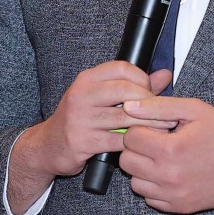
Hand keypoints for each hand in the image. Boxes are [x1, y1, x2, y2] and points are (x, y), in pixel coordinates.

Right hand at [6, 62, 172, 212]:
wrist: (48, 146)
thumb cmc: (79, 120)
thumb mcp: (100, 98)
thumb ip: (133, 85)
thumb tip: (166, 74)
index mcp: (86, 80)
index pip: (122, 68)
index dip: (142, 78)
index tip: (151, 92)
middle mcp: (81, 95)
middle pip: (125, 90)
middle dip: (150, 102)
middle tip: (164, 113)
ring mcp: (80, 119)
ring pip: (125, 117)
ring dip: (150, 124)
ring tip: (165, 129)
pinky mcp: (82, 141)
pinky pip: (117, 141)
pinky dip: (134, 142)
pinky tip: (144, 143)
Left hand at [119, 95, 213, 214]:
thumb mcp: (194, 110)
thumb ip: (158, 106)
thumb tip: (128, 106)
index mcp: (171, 149)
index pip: (130, 138)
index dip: (140, 129)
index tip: (155, 128)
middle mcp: (169, 176)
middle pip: (127, 161)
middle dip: (138, 148)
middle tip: (157, 142)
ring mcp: (174, 195)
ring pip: (135, 182)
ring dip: (143, 169)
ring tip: (164, 158)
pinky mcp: (180, 207)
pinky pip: (150, 199)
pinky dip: (154, 186)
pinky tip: (170, 173)